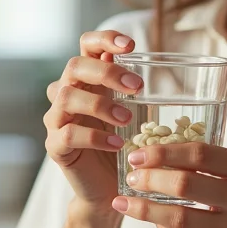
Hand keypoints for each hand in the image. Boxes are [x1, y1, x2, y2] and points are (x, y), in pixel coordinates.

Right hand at [43, 30, 142, 215]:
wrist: (108, 189)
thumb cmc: (124, 144)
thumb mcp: (135, 113)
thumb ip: (139, 91)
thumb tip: (170, 68)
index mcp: (89, 79)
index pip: (87, 45)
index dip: (104, 39)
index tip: (131, 45)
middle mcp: (68, 93)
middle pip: (75, 66)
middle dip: (107, 72)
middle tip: (137, 86)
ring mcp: (57, 119)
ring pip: (67, 97)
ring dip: (100, 104)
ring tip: (127, 118)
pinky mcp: (55, 146)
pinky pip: (68, 133)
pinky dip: (95, 137)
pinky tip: (118, 144)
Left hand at [111, 143, 226, 227]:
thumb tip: (177, 153)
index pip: (202, 153)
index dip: (166, 151)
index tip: (141, 152)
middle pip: (186, 183)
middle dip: (150, 177)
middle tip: (130, 174)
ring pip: (180, 215)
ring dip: (146, 207)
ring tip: (125, 201)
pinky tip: (152, 221)